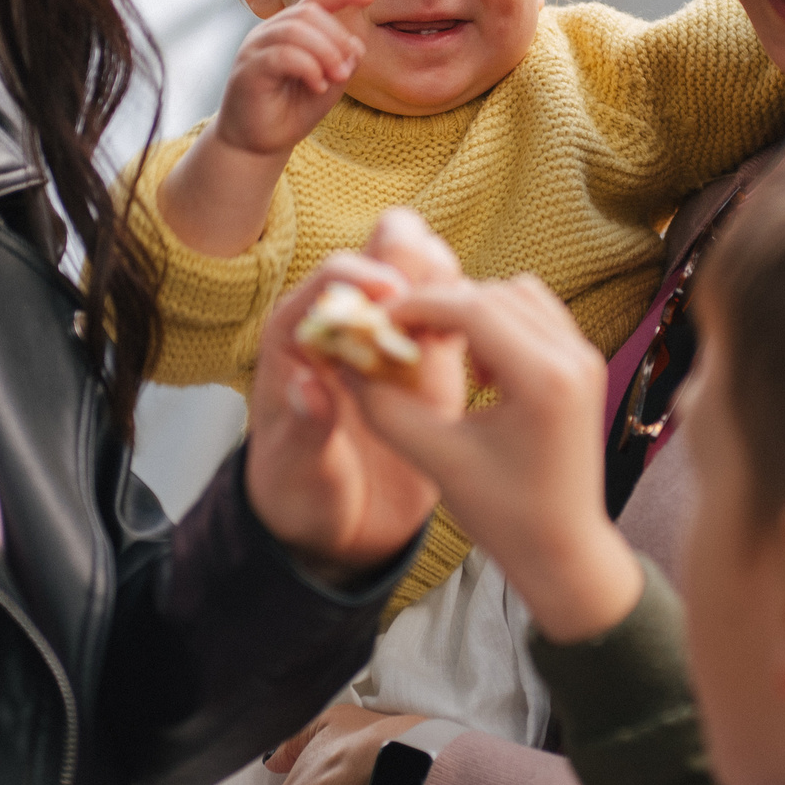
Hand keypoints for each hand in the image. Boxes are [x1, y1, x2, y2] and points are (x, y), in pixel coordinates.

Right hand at [213, 0, 372, 157]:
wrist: (258, 145)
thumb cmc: (291, 112)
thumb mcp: (328, 86)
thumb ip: (343, 63)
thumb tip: (356, 44)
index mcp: (290, 30)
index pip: (316, 0)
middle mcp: (270, 32)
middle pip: (308, 13)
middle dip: (336, 37)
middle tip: (346, 70)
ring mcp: (255, 48)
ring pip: (295, 30)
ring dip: (325, 52)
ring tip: (336, 78)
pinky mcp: (248, 70)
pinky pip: (282, 55)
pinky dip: (308, 67)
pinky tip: (318, 86)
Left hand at [244, 211, 466, 586]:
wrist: (337, 527)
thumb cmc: (299, 494)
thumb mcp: (298, 472)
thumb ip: (306, 430)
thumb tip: (309, 387)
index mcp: (298, 338)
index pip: (329, 283)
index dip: (361, 276)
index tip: (392, 291)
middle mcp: (346, 325)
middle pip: (380, 259)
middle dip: (411, 257)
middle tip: (441, 282)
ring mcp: (391, 337)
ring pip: (422, 276)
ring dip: (446, 279)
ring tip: (467, 305)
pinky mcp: (429, 359)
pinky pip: (451, 318)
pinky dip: (470, 314)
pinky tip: (487, 333)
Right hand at [349, 275, 644, 642]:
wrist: (564, 550)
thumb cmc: (503, 515)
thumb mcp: (435, 459)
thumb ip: (385, 406)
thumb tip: (345, 359)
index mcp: (544, 381)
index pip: (473, 308)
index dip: (419, 306)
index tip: (381, 321)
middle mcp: (573, 358)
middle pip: (494, 293)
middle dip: (442, 305)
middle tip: (402, 333)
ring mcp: (584, 358)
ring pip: (518, 294)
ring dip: (473, 310)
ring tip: (442, 350)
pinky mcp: (583, 365)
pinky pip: (536, 314)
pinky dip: (500, 323)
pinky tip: (479, 368)